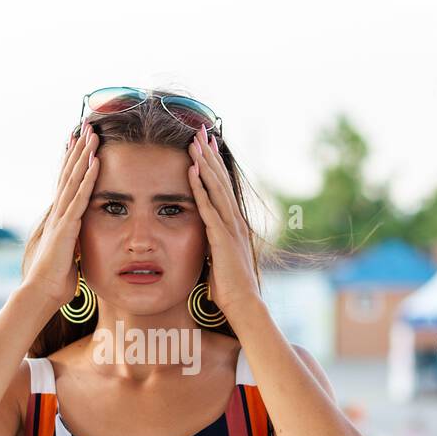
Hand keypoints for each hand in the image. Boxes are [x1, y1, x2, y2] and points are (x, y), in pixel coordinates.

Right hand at [22, 121, 100, 312]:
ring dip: (83, 155)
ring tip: (93, 133)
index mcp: (59, 216)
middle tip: (86, 125)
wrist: (41, 292)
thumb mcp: (66, 251)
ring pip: (73, 179)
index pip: (66, 182)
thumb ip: (70, 236)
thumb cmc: (54, 278)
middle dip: (78, 149)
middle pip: (68, 173)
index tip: (78, 140)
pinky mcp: (66, 227)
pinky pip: (80, 198)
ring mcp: (60, 217)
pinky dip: (87, 179)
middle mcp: (57, 212)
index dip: (72, 161)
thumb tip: (76, 230)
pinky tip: (95, 162)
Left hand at [186, 127, 260, 316]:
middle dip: (209, 155)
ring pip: (216, 188)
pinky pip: (209, 208)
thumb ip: (214, 243)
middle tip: (199, 130)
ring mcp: (230, 228)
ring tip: (194, 142)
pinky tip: (192, 171)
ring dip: (204, 164)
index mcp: (234, 224)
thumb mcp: (219, 258)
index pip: (222, 187)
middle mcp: (234, 221)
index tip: (204, 144)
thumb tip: (205, 236)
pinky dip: (201, 188)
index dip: (213, 165)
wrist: (244, 304)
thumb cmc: (230, 287)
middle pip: (220, 180)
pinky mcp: (222, 239)